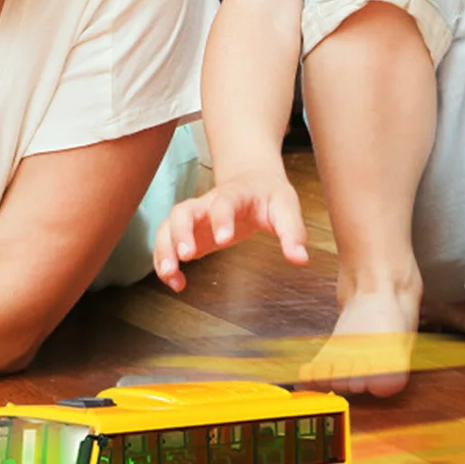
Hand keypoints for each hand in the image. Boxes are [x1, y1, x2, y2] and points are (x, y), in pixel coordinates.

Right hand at [154, 167, 308, 292]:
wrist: (251, 180)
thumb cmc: (268, 195)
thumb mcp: (286, 207)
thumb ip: (292, 232)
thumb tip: (300, 259)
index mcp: (235, 194)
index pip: (224, 202)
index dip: (221, 218)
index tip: (223, 240)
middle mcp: (207, 203)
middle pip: (183, 211)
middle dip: (180, 233)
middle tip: (186, 256)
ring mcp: (194, 217)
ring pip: (168, 226)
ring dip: (164, 249)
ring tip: (171, 275)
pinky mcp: (188, 233)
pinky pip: (168, 243)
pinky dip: (165, 262)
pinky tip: (177, 283)